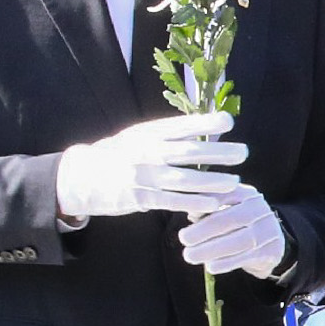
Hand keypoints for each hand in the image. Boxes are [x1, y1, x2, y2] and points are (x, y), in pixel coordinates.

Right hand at [56, 112, 247, 220]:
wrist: (81, 177)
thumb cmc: (118, 154)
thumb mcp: (139, 136)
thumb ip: (168, 134)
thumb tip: (205, 126)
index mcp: (147, 134)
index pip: (181, 126)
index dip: (206, 123)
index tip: (229, 121)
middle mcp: (146, 153)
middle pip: (188, 152)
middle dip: (218, 153)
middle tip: (243, 152)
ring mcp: (142, 176)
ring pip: (183, 180)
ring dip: (212, 182)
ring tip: (234, 182)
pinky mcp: (139, 198)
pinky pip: (172, 201)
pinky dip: (194, 203)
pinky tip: (214, 204)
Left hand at [180, 184, 287, 277]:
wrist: (274, 241)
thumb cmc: (241, 223)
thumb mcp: (228, 208)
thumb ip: (209, 208)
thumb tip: (191, 211)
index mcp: (246, 194)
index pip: (222, 195)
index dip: (203, 205)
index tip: (186, 215)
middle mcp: (258, 209)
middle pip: (227, 219)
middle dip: (202, 231)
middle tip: (184, 239)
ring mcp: (267, 230)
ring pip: (236, 242)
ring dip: (210, 250)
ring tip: (190, 256)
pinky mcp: (269, 251)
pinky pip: (244, 258)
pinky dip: (225, 263)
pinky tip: (210, 266)